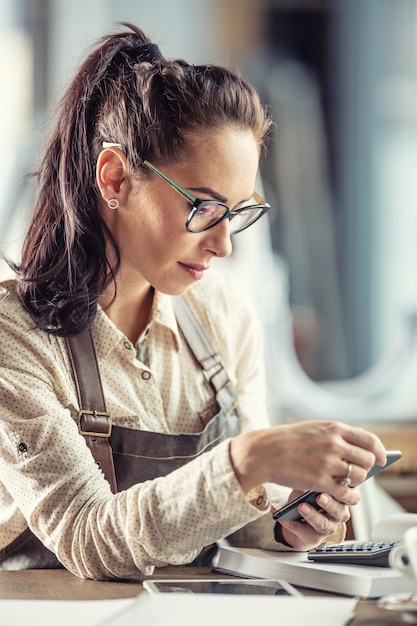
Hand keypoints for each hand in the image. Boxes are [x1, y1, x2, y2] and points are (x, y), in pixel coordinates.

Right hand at [230, 420, 385, 499]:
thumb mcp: (314, 429)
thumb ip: (336, 436)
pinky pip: (347, 493)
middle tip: (359, 473)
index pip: (369, 439)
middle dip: (366, 468)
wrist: (263, 452)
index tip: (381, 459)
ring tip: (349, 485)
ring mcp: (327, 463)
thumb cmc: (286, 441)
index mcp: (334, 428)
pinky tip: (345, 496)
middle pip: (367, 460)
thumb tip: (359, 449)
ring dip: (357, 483)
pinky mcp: (319, 482)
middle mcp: (334, 444)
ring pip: (359, 477)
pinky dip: (350, 497)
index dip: (379, 451)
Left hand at [270, 489, 354, 550]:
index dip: (343, 490)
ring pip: (322, 523)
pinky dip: (287, 520)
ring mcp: (328, 527)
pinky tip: (277, 510)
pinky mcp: (314, 537)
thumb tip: (309, 474)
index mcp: (341, 498)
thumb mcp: (311, 486)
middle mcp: (338, 514)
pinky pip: (301, 530)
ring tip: (300, 506)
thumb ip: (313, 481)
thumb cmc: (308, 498)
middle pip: (338, 510)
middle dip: (329, 503)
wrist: (298, 521)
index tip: (335, 482)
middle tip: (319, 497)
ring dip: (311, 514)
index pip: (348, 495)